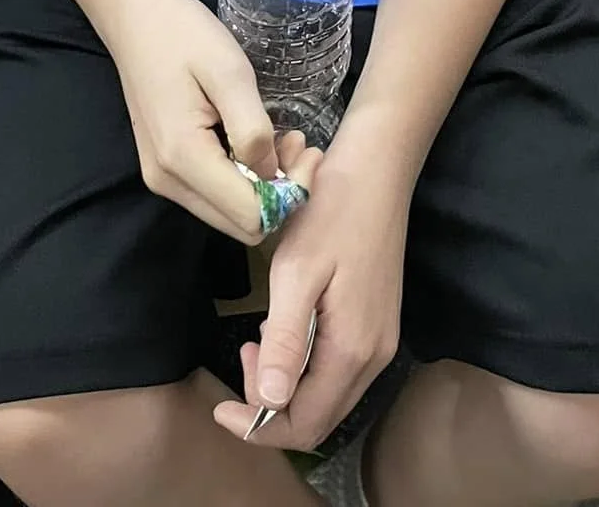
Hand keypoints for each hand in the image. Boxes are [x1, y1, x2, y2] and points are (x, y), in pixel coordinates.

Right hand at [106, 0, 309, 241]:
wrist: (135, 17)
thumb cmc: (183, 35)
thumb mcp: (229, 72)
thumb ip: (253, 129)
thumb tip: (274, 174)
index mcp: (183, 158)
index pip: (252, 216)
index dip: (291, 192)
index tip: (309, 150)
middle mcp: (169, 182)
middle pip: (241, 225)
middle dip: (281, 194)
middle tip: (298, 143)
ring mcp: (163, 179)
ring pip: (229, 215)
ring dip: (264, 186)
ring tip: (282, 138)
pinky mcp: (164, 170)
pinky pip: (214, 196)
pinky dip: (243, 179)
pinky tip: (254, 141)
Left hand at [213, 131, 408, 450]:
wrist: (377, 170)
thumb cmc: (331, 212)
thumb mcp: (297, 271)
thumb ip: (285, 340)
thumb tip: (268, 401)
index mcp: (352, 351)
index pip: (304, 425)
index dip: (258, 428)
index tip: (219, 406)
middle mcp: (374, 358)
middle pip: (318, 418)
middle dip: (270, 406)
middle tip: (241, 354)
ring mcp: (380, 342)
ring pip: (327, 396)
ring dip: (287, 385)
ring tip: (257, 339)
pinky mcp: (378, 325)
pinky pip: (338, 370)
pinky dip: (305, 366)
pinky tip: (285, 328)